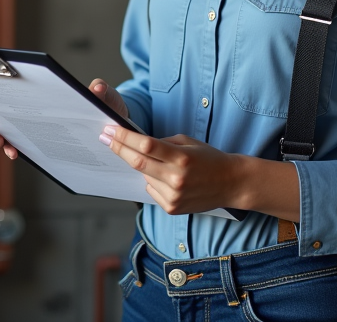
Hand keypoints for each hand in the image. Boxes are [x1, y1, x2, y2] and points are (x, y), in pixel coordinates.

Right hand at [0, 77, 129, 161]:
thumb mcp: (107, 99)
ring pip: (6, 132)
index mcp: (43, 96)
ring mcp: (36, 128)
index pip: (11, 95)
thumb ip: (102, 92)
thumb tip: (95, 87)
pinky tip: (15, 152)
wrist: (116, 128)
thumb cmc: (107, 108)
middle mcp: (34, 112)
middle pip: (0, 115)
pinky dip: (12, 149)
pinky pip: (21, 146)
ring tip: (0, 141)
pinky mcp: (42, 143)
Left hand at [99, 126, 245, 214]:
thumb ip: (162, 143)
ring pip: (144, 177)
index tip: (110, 129)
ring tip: (159, 163)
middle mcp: (176, 178)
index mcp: (181, 157)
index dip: (124, 137)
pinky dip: (153, 181)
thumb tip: (136, 142)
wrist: (231, 183)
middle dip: (118, 148)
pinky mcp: (172, 208)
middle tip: (106, 138)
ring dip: (143, 167)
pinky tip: (167, 178)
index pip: (145, 145)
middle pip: (138, 162)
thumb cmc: (209, 158)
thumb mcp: (187, 142)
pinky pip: (151, 190)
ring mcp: (173, 195)